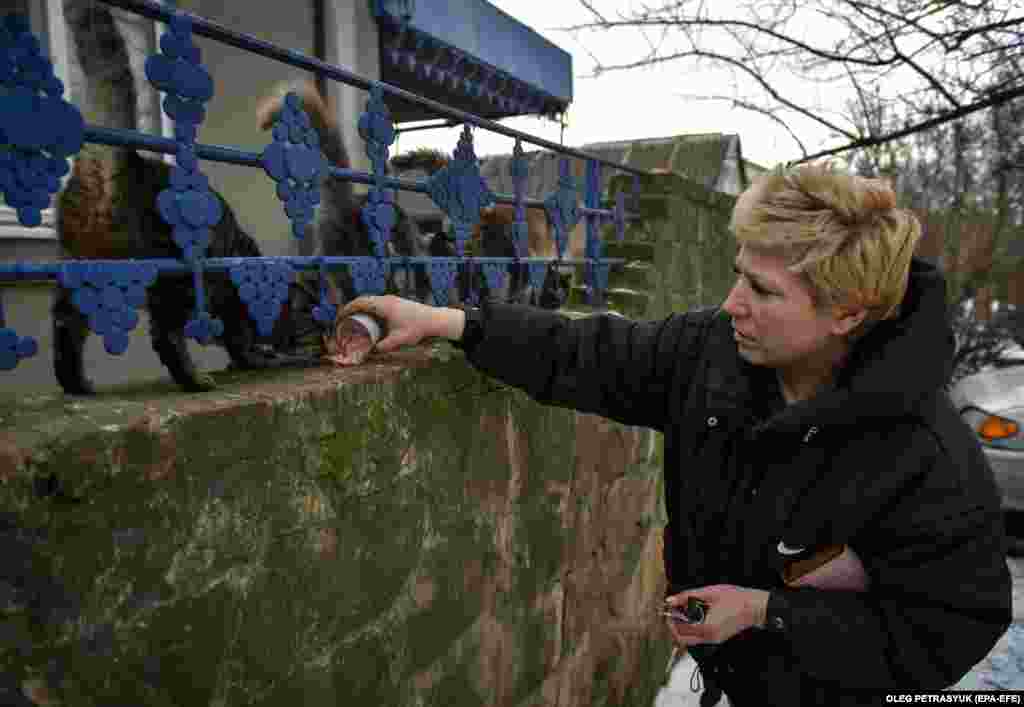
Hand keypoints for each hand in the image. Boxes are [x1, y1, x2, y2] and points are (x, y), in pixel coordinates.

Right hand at [339, 295, 463, 352]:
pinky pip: (378, 303)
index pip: (360, 302)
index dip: (347, 309)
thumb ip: (384, 346)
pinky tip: (369, 318)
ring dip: (361, 308)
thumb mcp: (399, 340)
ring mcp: (392, 299)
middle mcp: (386, 299)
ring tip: (353, 320)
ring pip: (371, 300)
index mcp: (384, 305)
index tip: (340, 317)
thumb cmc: (418, 328)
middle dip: (351, 309)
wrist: (434, 319)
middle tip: (344, 320)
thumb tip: (370, 353)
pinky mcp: (396, 302)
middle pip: (363, 300)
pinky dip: (370, 308)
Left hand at [665, 585, 769, 645]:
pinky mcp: (716, 639)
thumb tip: (670, 600)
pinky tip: (694, 616)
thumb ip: (686, 597)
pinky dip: (691, 629)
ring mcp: (713, 640)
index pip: (679, 629)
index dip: (670, 618)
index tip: (669, 608)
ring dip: (682, 628)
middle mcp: (708, 637)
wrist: (753, 607)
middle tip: (673, 612)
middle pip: (682, 639)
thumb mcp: (708, 593)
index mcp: (706, 627)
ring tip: (683, 612)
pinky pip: (698, 638)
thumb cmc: (734, 599)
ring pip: (689, 640)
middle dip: (674, 626)